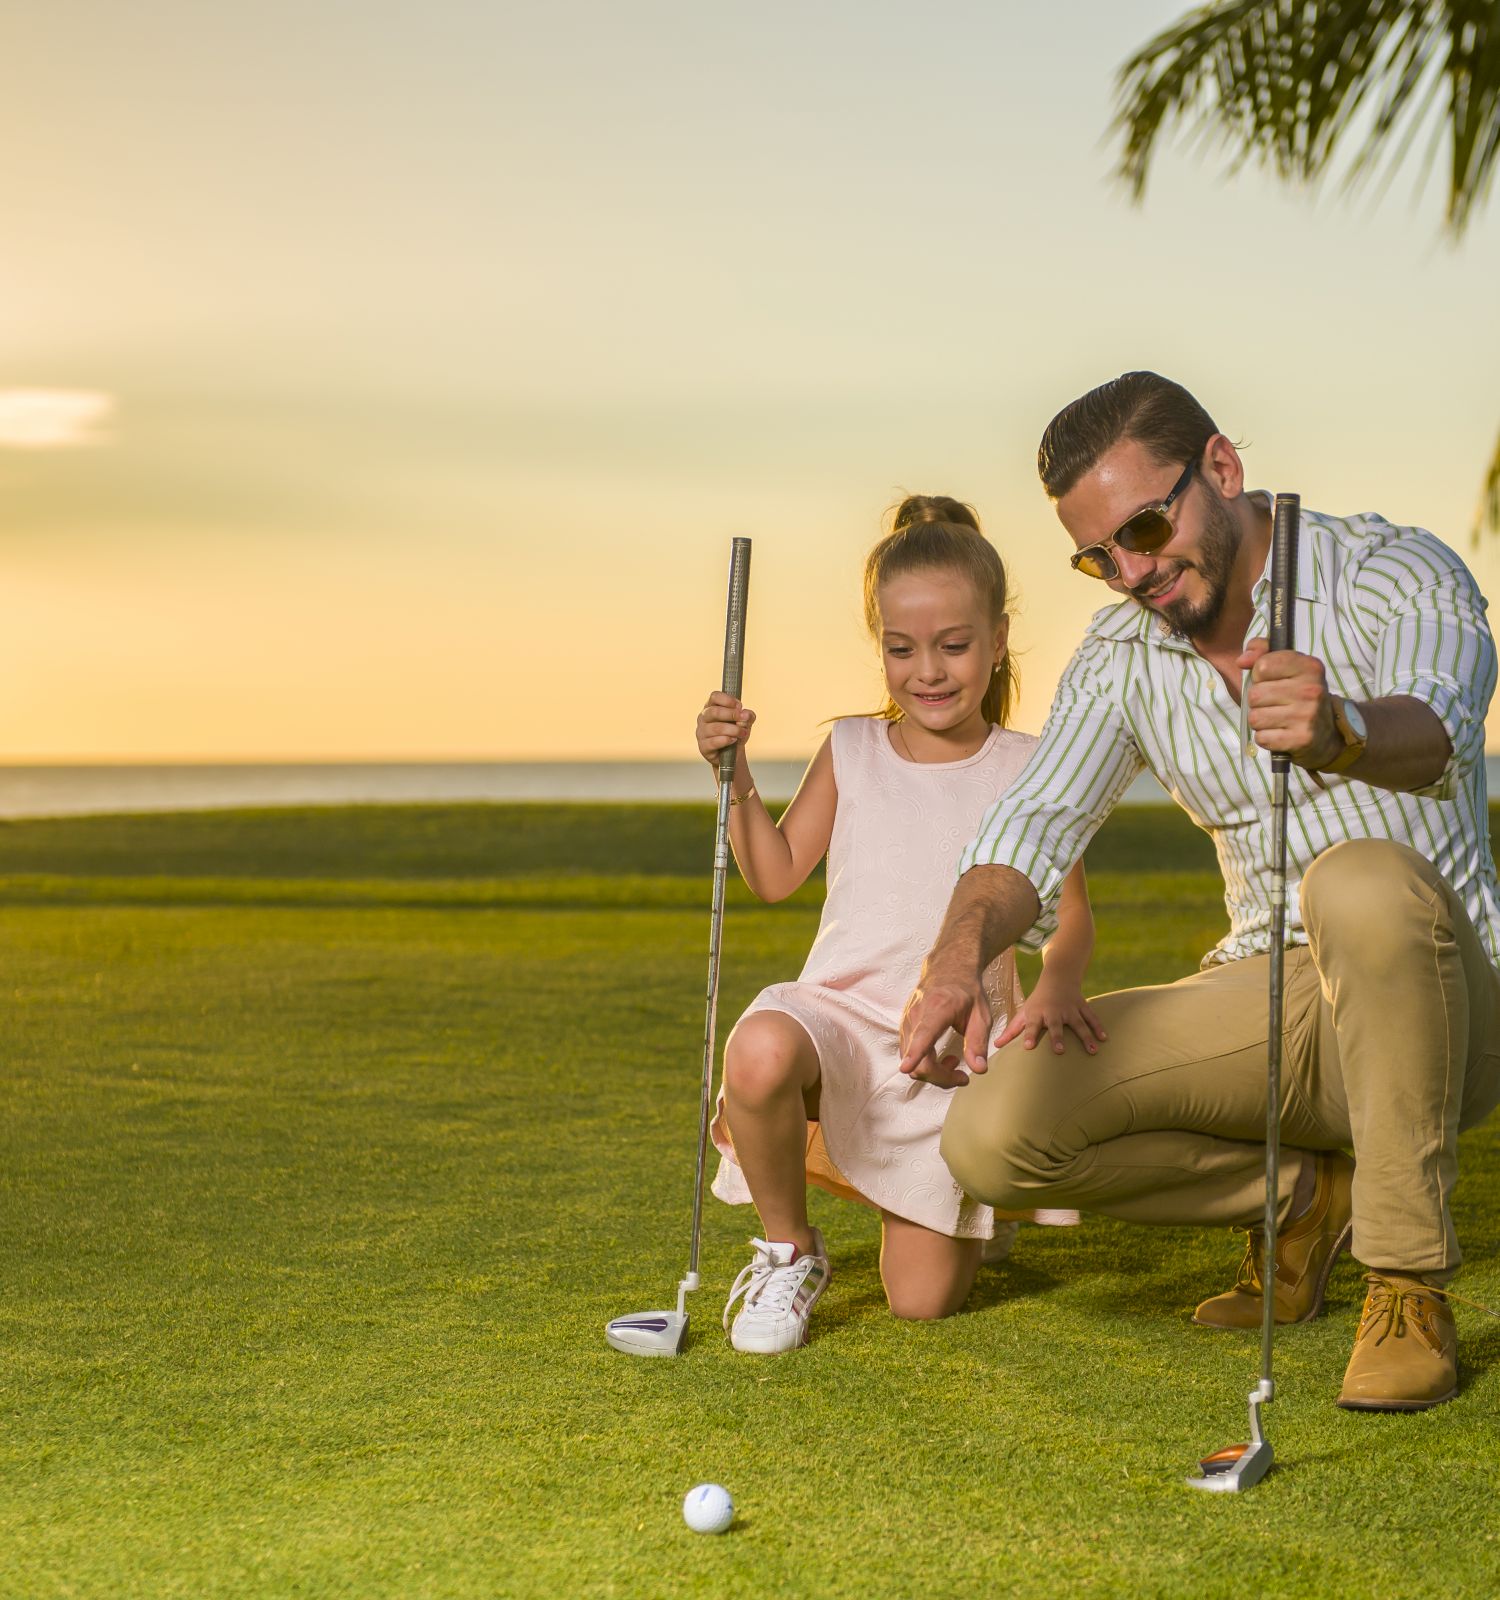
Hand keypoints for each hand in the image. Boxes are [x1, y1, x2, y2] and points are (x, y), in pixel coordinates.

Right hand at [696, 691, 755, 766]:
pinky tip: (733, 740)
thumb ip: (748, 716)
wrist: (734, 755)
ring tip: (742, 733)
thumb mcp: (746, 723)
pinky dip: (726, 740)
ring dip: (733, 730)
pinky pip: (713, 742)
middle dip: (731, 714)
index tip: (739, 706)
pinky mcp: (703, 747)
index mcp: (712, 707)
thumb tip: (746, 714)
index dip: (727, 700)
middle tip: (743, 719)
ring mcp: (701, 732)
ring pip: (716, 728)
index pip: (714, 697)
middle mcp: (703, 718)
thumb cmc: (736, 734)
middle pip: (714, 711)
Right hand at [898, 968, 992, 1088]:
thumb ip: (978, 1042)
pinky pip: (911, 1056)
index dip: (914, 1054)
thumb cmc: (966, 992)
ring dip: (935, 1072)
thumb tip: (978, 1069)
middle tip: (963, 1077)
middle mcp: (916, 1016)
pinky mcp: (905, 1030)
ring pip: (914, 1062)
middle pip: (918, 1060)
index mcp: (937, 1008)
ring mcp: (907, 1023)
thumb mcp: (981, 1015)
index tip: (906, 1068)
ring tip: (954, 1062)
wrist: (947, 970)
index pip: (923, 1034)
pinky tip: (942, 1057)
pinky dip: (926, 1064)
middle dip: (940, 1077)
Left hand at [992, 976, 1106, 1055]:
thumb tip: (995, 1046)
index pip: (1031, 1025)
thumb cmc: (1038, 1001)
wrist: (1058, 978)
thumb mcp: (1024, 1012)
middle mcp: (1054, 1011)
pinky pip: (1091, 1017)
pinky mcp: (1082, 1006)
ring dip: (1086, 1036)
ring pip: (1078, 1023)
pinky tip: (1104, 1039)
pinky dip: (1098, 1027)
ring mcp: (1070, 1009)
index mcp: (1037, 1013)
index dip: (1029, 1035)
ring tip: (1092, 1051)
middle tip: (1059, 1051)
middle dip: (1057, 1037)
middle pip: (1055, 1025)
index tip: (1028, 1047)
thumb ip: (1012, 1030)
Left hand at [1237, 639, 1341, 769]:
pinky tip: (1280, 733)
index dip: (1260, 675)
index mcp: (1309, 666)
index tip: (1273, 681)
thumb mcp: (1286, 666)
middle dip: (1258, 701)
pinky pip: (1262, 738)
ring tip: (1277, 718)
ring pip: (1255, 718)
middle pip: (1255, 694)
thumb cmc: (1297, 694)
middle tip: (1275, 703)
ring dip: (1260, 720)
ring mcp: (1308, 715)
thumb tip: (1242, 661)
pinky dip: (1266, 737)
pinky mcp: (1302, 739)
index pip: (1262, 666)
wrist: (1325, 733)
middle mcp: (1311, 690)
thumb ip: (1261, 651)